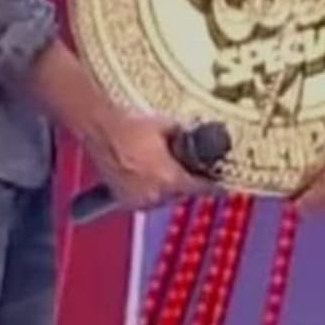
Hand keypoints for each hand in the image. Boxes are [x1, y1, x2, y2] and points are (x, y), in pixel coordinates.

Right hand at [88, 111, 212, 211]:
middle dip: (188, 181)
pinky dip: (151, 188)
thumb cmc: (131, 124)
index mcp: (169, 179)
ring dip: (169, 186)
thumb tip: (203, 134)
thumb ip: (188, 137)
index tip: (223, 182)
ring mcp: (137, 200)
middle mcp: (154, 195)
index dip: (215, 183)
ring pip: (164, 197)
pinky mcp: (122, 199)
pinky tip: (149, 172)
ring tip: (166, 166)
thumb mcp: (169, 125)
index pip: (203, 188)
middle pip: (183, 193)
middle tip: (192, 167)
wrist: (100, 126)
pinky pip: (146, 197)